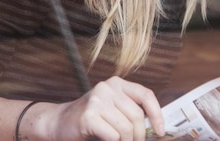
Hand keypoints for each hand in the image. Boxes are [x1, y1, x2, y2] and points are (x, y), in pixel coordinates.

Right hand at [48, 76, 165, 140]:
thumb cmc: (91, 119)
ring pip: (125, 128)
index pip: (145, 95)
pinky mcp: (89, 116)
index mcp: (117, 83)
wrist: (59, 122)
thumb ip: (130, 112)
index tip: (160, 131)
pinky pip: (112, 136)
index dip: (156, 114)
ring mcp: (97, 100)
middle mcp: (108, 88)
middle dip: (139, 136)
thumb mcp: (113, 108)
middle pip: (136, 116)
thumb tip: (155, 127)